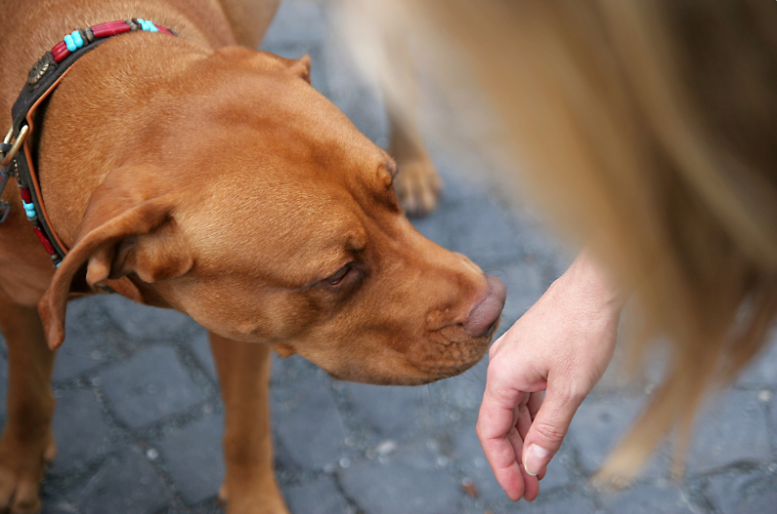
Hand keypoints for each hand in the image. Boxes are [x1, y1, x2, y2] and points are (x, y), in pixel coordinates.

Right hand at [476, 252, 622, 500]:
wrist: (596, 284)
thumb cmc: (584, 329)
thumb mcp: (570, 389)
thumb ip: (548, 430)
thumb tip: (532, 465)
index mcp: (502, 375)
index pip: (491, 431)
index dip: (502, 465)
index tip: (518, 493)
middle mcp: (501, 366)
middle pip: (499, 422)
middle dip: (514, 459)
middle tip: (530, 491)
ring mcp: (515, 358)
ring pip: (513, 409)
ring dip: (525, 440)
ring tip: (538, 473)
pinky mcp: (529, 353)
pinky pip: (525, 393)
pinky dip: (534, 418)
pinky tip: (544, 437)